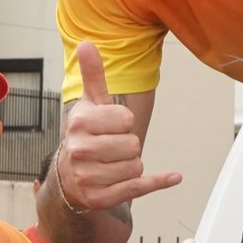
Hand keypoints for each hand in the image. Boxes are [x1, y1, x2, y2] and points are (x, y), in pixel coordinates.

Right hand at [58, 42, 180, 209]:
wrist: (68, 177)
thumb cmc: (85, 136)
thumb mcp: (88, 105)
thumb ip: (92, 75)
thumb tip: (87, 44)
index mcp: (78, 123)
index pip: (126, 119)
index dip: (123, 124)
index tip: (108, 129)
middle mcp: (79, 150)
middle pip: (133, 144)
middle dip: (127, 147)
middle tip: (109, 149)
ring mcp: (87, 177)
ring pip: (136, 166)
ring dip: (131, 165)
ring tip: (111, 165)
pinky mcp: (99, 198)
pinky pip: (139, 187)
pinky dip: (159, 182)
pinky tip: (173, 177)